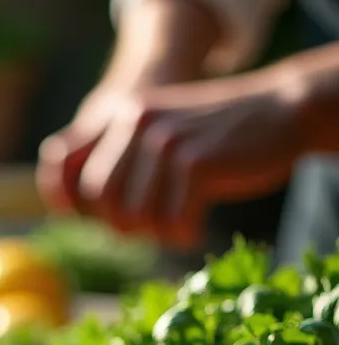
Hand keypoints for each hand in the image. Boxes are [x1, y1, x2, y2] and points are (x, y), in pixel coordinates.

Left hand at [37, 68, 305, 248]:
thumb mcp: (160, 131)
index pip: (64, 165)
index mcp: (120, 112)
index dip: (69, 202)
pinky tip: (196, 228)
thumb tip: (71, 208)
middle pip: (100, 199)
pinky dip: (184, 234)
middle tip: (155, 225)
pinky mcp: (194, 162)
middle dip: (125, 224)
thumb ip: (120, 159)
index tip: (101, 220)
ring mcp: (165, 139)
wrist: (281, 110)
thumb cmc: (217, 136)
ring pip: (135, 215)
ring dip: (157, 233)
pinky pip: (172, 221)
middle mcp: (136, 119)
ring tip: (179, 224)